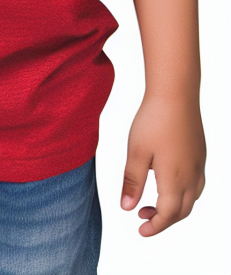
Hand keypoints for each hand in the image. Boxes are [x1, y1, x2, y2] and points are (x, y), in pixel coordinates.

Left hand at [122, 93, 205, 235]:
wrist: (176, 95)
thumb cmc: (153, 121)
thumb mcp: (136, 152)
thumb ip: (132, 182)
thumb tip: (126, 208)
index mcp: (175, 180)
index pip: (168, 214)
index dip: (155, 226)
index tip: (140, 231)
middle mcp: (192, 177)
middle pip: (181, 211)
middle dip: (163, 220)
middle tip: (142, 217)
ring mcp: (199, 166)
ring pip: (191, 199)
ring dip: (173, 208)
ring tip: (151, 202)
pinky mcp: (200, 155)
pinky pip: (196, 185)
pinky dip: (182, 194)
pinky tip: (167, 183)